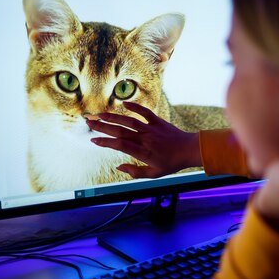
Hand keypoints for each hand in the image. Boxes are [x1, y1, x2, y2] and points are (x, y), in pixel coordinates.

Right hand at [86, 101, 201, 177]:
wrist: (190, 150)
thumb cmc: (172, 163)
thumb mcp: (155, 174)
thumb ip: (136, 172)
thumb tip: (119, 167)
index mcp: (143, 152)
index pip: (120, 146)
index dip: (106, 142)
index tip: (93, 140)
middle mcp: (145, 139)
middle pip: (120, 131)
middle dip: (102, 126)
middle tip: (88, 122)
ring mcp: (151, 129)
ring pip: (129, 121)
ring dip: (113, 117)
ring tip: (99, 114)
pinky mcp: (158, 121)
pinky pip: (145, 112)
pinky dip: (135, 107)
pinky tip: (123, 104)